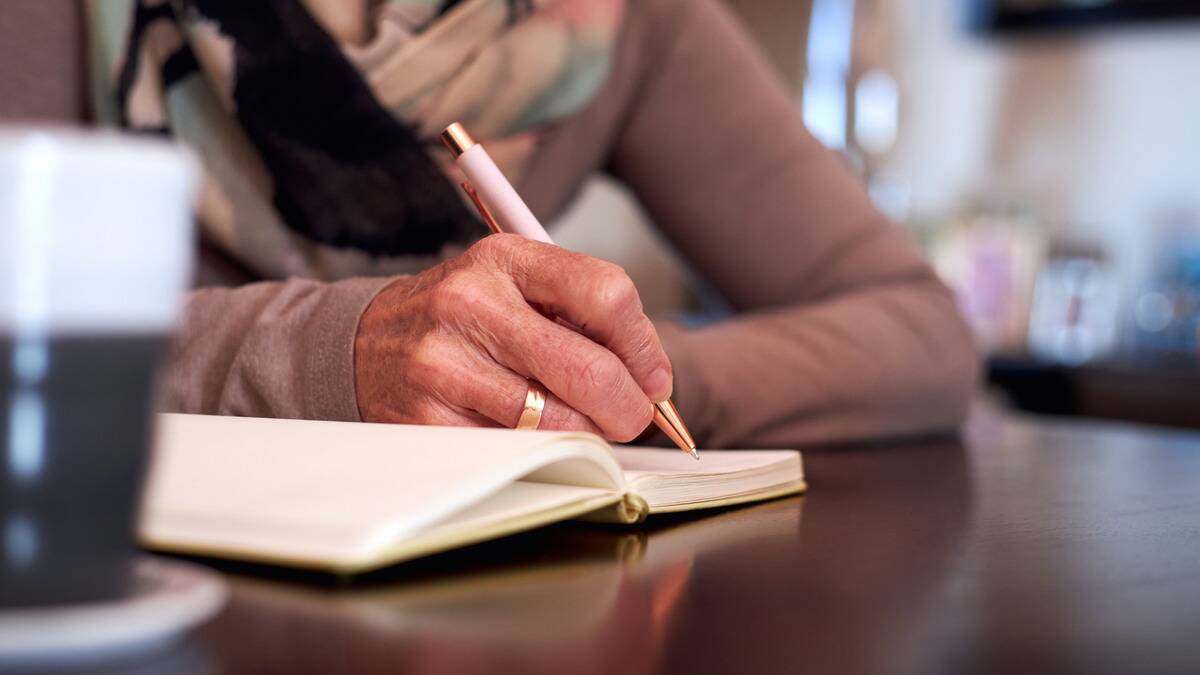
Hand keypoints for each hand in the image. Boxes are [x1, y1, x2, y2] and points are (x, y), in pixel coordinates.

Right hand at [354, 234, 672, 440]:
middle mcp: (471, 303)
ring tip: (578, 423)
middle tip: (633, 418)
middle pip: (590, 368)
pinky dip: (541, 451)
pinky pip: (517, 450)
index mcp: (505, 258)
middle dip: (629, 407)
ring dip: (587, 433)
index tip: (653, 377)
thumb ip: (581, 312)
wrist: (365, 342)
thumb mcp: (514, 283)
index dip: (644, 347)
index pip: (607, 295)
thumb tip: (650, 378)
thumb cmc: (460, 316)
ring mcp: (444, 363)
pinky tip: (531, 434)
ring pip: (559, 420)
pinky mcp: (428, 419)